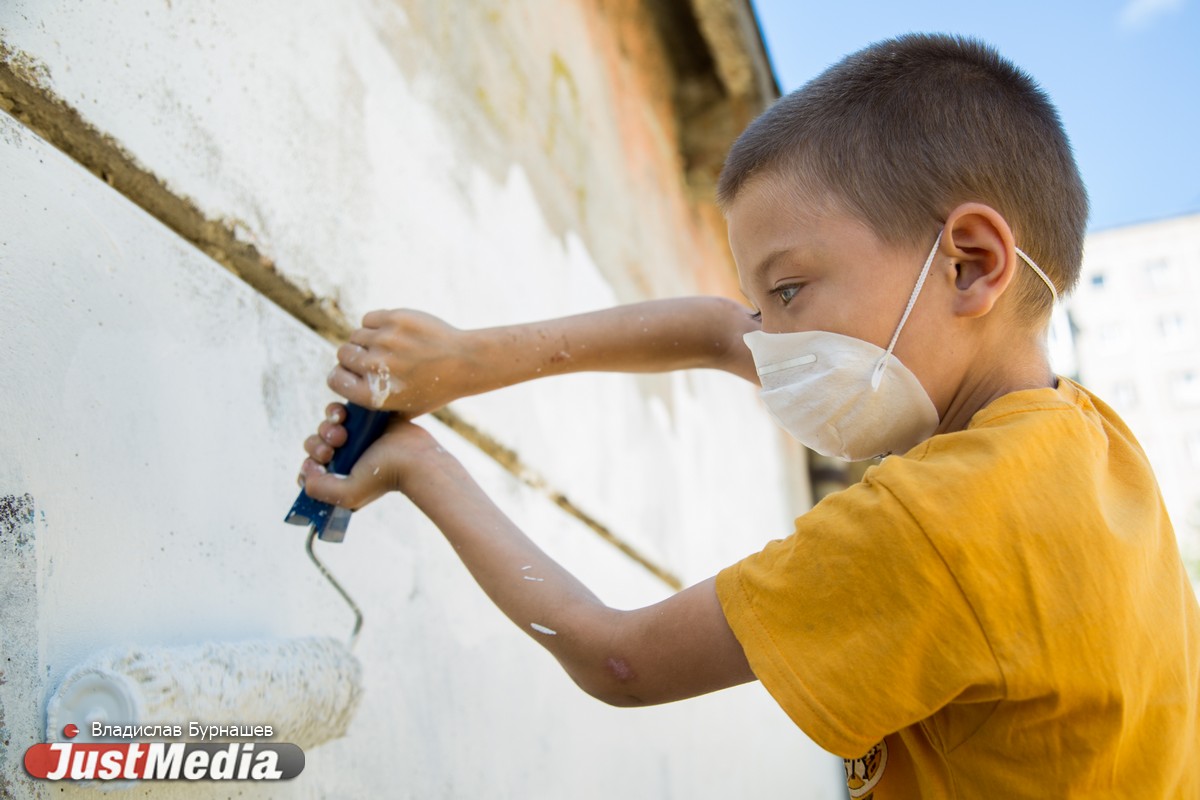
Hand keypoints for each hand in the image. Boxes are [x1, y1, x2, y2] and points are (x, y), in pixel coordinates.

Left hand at [299, 402, 446, 509]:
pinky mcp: (360, 420)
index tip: (320, 465)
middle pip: (314, 447)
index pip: (309, 472)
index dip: (309, 466)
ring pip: (323, 428)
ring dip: (326, 428)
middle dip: (318, 446)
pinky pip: (336, 412)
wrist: (414, 455)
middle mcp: (344, 459)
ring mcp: (352, 438)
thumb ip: (318, 489)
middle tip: (333, 449)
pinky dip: (334, 412)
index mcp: (339, 479)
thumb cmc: (386, 477)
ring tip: (342, 432)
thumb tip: (307, 468)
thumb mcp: (348, 495)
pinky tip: (344, 416)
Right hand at [326, 310, 482, 415]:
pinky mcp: (395, 319)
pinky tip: (394, 333)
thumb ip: (374, 407)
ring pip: (356, 335)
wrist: (464, 362)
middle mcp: (374, 367)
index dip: (342, 375)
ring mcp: (384, 340)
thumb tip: (346, 399)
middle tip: (373, 358)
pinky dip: (377, 324)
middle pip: (343, 354)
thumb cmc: (434, 389)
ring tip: (388, 346)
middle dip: (355, 356)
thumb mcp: (404, 410)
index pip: (334, 379)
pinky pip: (369, 319)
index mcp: (373, 394)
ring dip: (367, 340)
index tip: (353, 372)